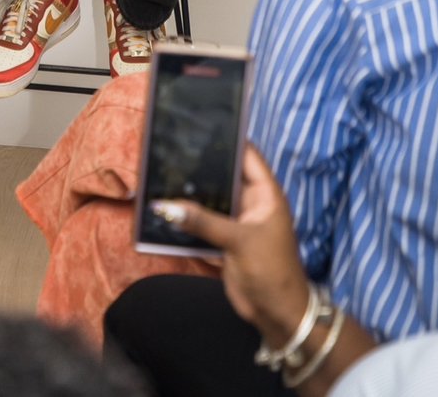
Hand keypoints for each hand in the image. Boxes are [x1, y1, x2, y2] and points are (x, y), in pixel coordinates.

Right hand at [153, 144, 310, 344]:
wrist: (278, 315)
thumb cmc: (271, 270)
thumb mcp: (239, 241)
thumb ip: (202, 222)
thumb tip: (164, 206)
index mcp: (265, 193)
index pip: (246, 154)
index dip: (226, 138)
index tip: (198, 123)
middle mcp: (250, 201)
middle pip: (224, 174)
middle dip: (200, 164)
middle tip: (169, 145)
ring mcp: (237, 220)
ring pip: (211, 197)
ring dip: (190, 191)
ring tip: (160, 170)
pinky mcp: (224, 239)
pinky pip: (203, 219)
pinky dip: (187, 214)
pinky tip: (164, 204)